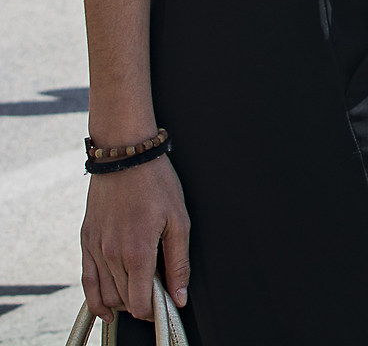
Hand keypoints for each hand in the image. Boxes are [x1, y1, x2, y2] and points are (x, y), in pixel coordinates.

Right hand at [83, 157, 189, 320]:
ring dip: (121, 302)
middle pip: (123, 300)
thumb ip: (178, 264)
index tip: (164, 308)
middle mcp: (111, 255)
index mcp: (137, 253)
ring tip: (138, 299)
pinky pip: (87, 280)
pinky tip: (105, 309)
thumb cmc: (156, 184)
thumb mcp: (179, 222)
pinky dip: (94, 299)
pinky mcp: (86, 241)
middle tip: (157, 297)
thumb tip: (179, 297)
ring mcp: (95, 249)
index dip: (153, 311)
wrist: (125, 157)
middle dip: (141, 304)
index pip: (140, 302)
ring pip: (105, 294)